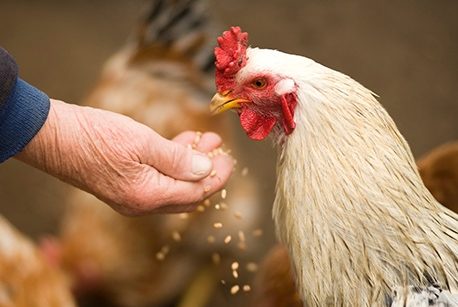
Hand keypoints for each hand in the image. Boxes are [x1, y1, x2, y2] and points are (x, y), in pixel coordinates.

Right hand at [16, 99, 232, 214]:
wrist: (53, 137)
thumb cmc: (95, 137)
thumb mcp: (143, 143)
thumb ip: (178, 159)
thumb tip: (207, 170)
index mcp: (148, 196)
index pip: (196, 193)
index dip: (216, 176)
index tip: (228, 158)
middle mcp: (142, 204)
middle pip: (187, 194)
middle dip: (207, 172)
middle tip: (218, 149)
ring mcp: (132, 196)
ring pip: (174, 185)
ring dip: (191, 164)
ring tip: (205, 140)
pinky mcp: (125, 185)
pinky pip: (158, 179)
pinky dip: (172, 163)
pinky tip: (181, 143)